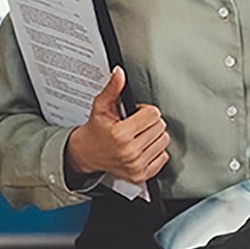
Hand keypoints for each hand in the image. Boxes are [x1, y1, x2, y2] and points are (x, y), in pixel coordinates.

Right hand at [64, 66, 170, 184]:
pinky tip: (142, 148)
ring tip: (138, 136)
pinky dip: (155, 152)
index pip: (153, 114)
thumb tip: (119, 73)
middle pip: (160, 127)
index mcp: (121, 134)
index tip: (135, 114)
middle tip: (135, 125)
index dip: (144, 111)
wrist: (85, 154)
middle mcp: (129, 152)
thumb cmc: (95, 131)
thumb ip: (113, 88)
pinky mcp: (140, 175)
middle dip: (150, 123)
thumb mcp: (101, 107)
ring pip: (164, 141)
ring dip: (154, 136)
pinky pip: (163, 158)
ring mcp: (136, 166)